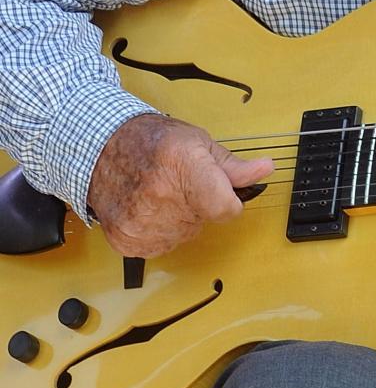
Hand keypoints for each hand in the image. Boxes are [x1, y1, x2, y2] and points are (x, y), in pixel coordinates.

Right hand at [88, 113, 272, 256]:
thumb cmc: (150, 142)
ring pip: (184, 235)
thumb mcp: (197, 143)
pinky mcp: (128, 240)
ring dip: (177, 219)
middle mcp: (161, 196)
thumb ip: (233, 166)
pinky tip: (144, 208)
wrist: (98, 149)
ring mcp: (141, 222)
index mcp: (184, 166)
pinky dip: (156, 231)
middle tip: (176, 183)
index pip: (226, 208)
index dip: (227, 200)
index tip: (218, 190)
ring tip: (156, 193)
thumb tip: (265, 170)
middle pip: (205, 221)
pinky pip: (160, 246)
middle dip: (199, 205)